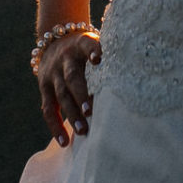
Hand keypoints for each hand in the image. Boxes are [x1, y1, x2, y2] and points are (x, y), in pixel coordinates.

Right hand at [36, 30, 98, 146]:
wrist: (53, 41)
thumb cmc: (85, 48)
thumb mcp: (94, 42)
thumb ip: (109, 52)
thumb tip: (137, 68)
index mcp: (80, 44)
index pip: (86, 45)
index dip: (92, 51)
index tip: (98, 59)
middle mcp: (65, 59)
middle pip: (72, 77)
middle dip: (81, 94)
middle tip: (90, 111)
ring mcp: (53, 74)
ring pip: (61, 95)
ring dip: (71, 113)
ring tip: (82, 130)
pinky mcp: (44, 88)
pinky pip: (48, 109)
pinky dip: (55, 126)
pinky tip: (64, 141)